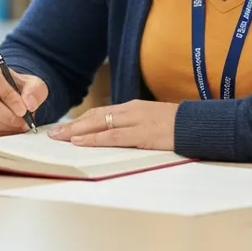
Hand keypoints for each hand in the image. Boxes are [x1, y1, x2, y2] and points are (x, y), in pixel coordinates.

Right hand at [0, 59, 47, 137]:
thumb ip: (35, 90)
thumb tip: (29, 104)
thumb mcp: (32, 84)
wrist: (7, 96)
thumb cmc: (18, 88)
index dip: (8, 96)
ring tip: (18, 126)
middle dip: (6, 116)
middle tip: (22, 122)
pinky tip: (7, 129)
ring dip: (3, 126)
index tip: (23, 110)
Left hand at [47, 100, 177, 150]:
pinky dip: (94, 139)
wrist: (199, 124)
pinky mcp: (142, 134)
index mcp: (132, 108)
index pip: (100, 113)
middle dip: (72, 126)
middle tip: (52, 133)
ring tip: (59, 138)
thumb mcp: (152, 122)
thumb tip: (118, 135)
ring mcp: (135, 121)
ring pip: (99, 125)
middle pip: (94, 117)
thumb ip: (135, 126)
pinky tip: (80, 141)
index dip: (81, 120)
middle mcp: (130, 111)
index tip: (65, 128)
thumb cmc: (178, 125)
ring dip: (76, 132)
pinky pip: (113, 137)